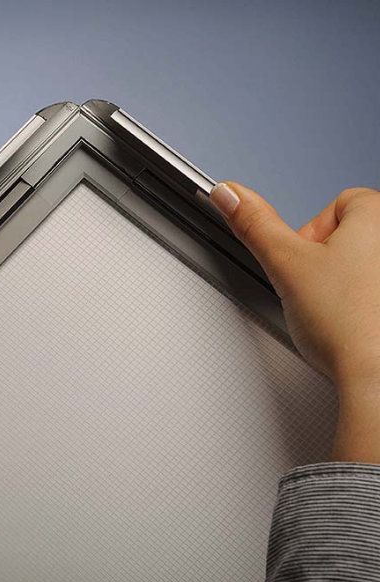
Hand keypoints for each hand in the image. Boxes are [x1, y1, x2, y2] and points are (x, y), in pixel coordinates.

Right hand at [210, 183, 379, 462]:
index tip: (307, 265)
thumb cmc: (347, 324)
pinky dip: (364, 303)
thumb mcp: (285, 264)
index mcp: (379, 215)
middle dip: (327, 260)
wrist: (376, 376)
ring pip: (363, 263)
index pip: (337, 204)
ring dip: (345, 282)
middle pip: (351, 234)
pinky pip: (372, 290)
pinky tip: (355, 323)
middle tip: (320, 290)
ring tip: (338, 311)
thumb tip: (228, 193)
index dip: (310, 235)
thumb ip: (254, 224)